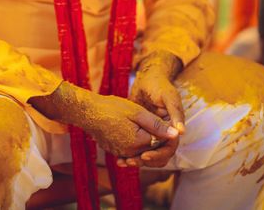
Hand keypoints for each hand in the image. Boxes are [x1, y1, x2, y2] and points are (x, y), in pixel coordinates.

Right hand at [30, 81, 178, 159]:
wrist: (88, 112)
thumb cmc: (112, 108)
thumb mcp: (137, 112)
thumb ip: (156, 125)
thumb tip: (175, 134)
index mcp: (139, 142)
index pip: (162, 145)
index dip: (169, 136)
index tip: (169, 124)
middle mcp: (131, 153)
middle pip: (155, 154)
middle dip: (162, 143)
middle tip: (162, 127)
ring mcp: (122, 154)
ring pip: (144, 154)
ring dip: (151, 145)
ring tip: (152, 129)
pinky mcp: (116, 152)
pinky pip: (133, 154)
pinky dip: (139, 147)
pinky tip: (139, 135)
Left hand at [124, 51, 184, 167]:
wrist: (146, 76)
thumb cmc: (159, 84)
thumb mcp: (168, 97)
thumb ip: (176, 112)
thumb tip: (181, 133)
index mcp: (173, 126)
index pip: (169, 147)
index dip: (158, 154)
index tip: (145, 156)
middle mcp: (164, 132)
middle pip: (158, 154)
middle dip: (145, 160)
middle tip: (130, 162)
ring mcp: (153, 131)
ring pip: (148, 153)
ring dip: (137, 159)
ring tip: (123, 162)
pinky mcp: (142, 131)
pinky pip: (138, 147)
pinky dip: (131, 152)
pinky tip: (120, 156)